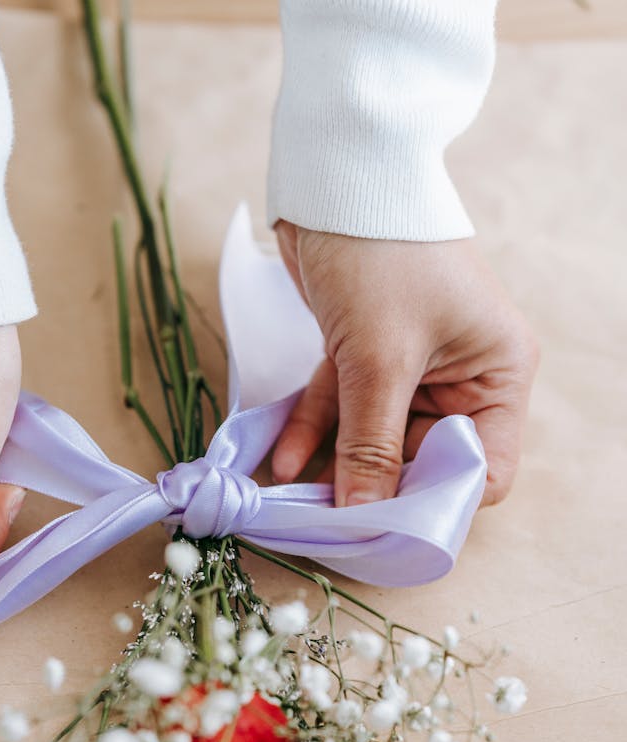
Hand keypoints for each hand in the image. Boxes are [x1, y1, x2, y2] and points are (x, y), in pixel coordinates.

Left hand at [272, 222, 537, 507]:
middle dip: (374, 491)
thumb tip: (364, 520)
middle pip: (421, 460)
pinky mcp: (366, 354)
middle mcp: (462, 377)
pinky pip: (342, 407)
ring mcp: (412, 366)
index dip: (437, 503)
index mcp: (498, 375)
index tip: (386, 530)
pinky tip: (281, 461)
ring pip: (373, 437)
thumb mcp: (379, 360)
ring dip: (334, 466)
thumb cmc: (383, 255)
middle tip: (327, 523)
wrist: (338, 173)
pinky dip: (314, 430)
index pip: (484, 469)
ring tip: (292, 501)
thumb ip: (371, 446)